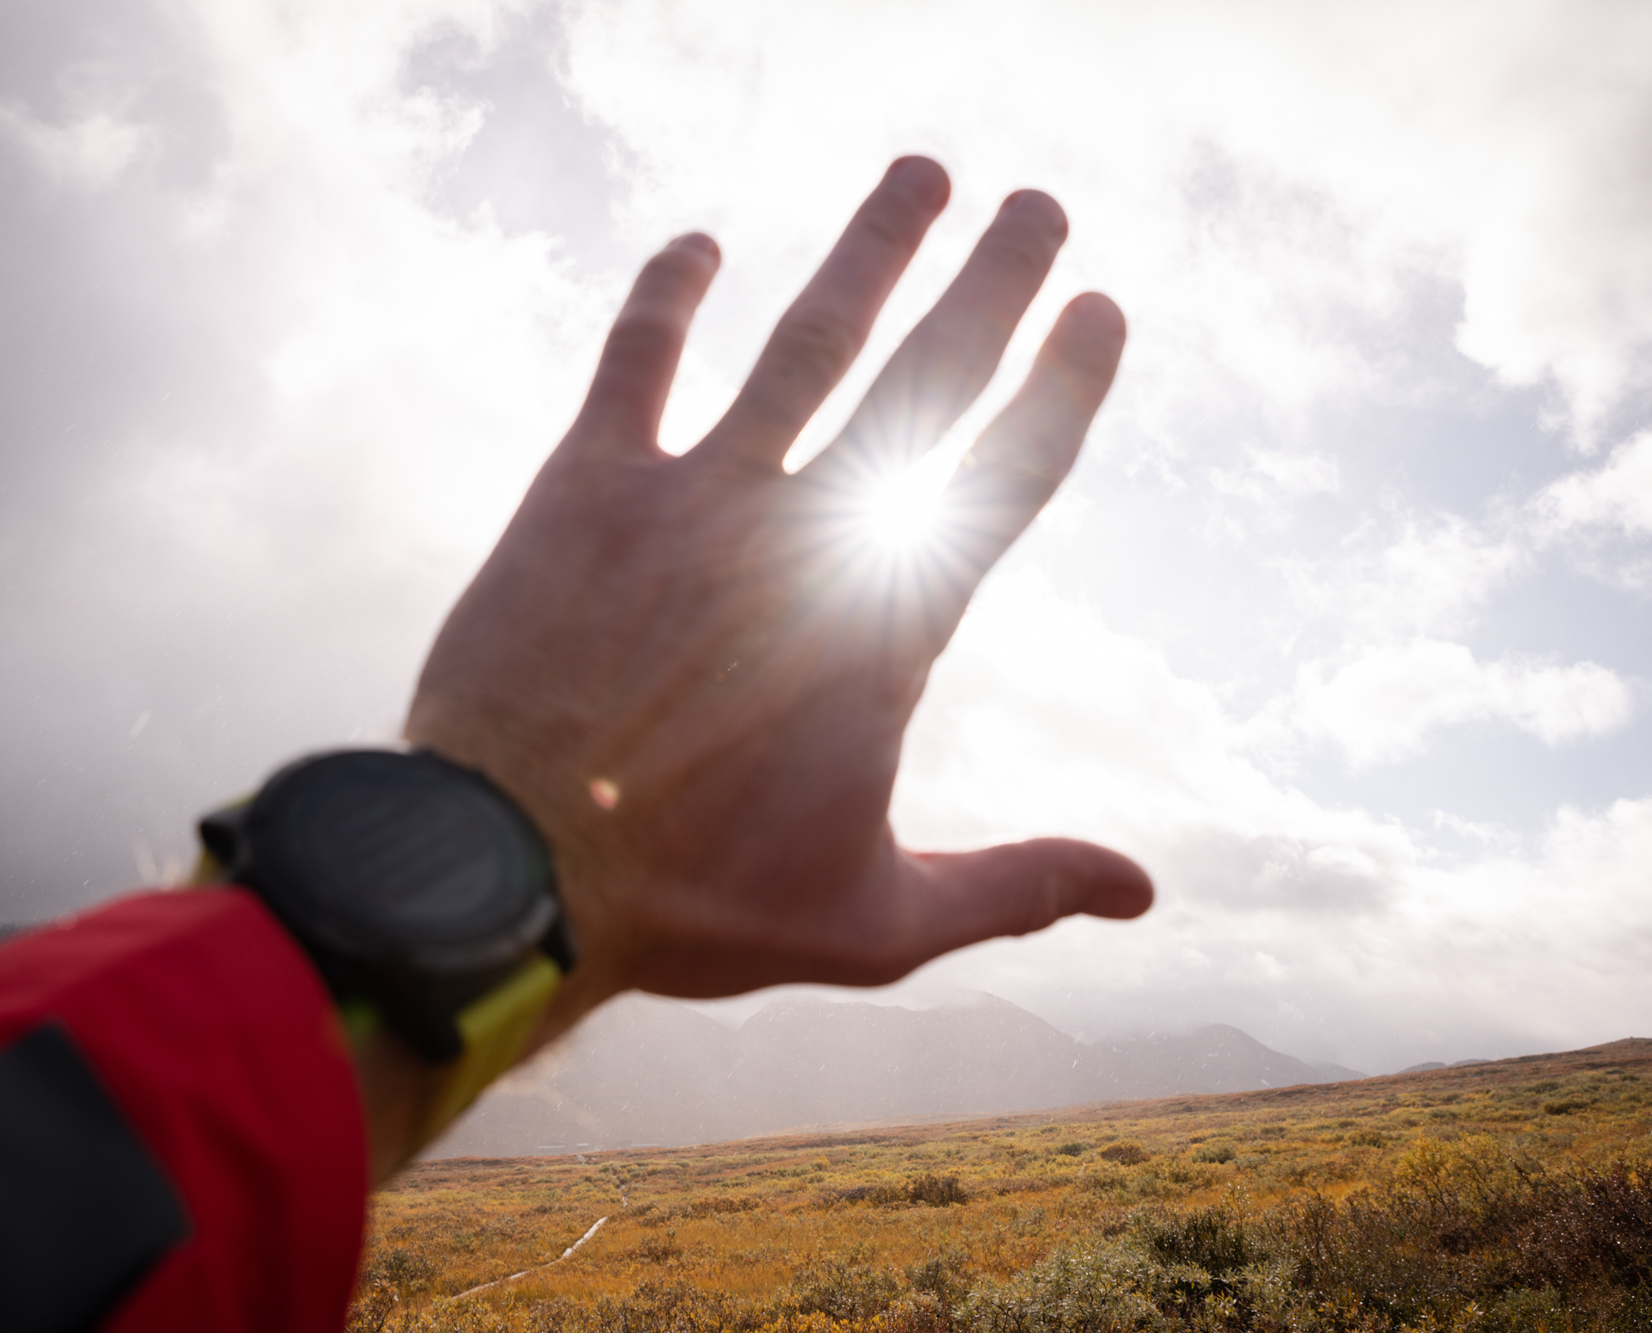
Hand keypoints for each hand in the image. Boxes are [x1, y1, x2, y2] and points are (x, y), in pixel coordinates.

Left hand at [404, 157, 1150, 1028]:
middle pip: (927, 379)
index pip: (1008, 476)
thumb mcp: (876, 924)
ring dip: (871, 250)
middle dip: (994, 283)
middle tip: (1041, 204)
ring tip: (921, 173)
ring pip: (805, 340)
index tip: (1101, 312)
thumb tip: (1144, 889)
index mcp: (888, 626)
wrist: (507, 874)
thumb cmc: (694, 909)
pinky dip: (668, 295)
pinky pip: (638, 361)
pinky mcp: (585, 489)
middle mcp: (806, 534)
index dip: (1064, 385)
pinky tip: (699, 243)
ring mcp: (696, 497)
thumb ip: (1015, 887)